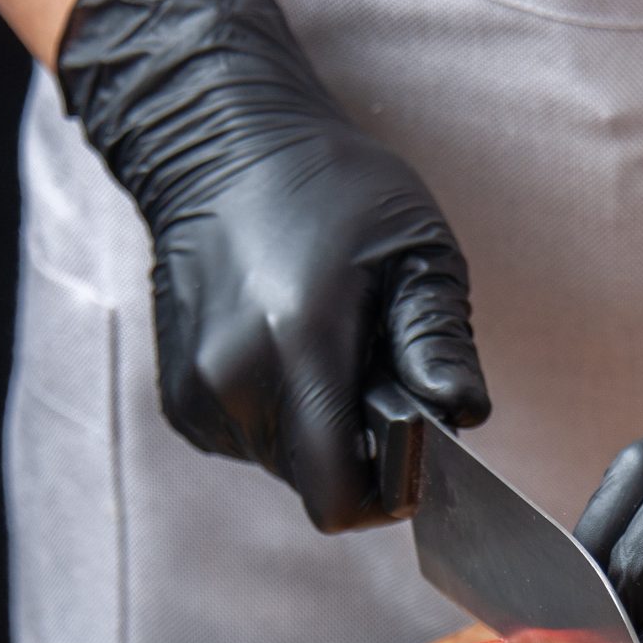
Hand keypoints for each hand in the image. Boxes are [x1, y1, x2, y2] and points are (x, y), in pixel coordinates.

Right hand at [58, 0, 486, 531]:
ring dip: (317, 429)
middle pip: (316, 483)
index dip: (388, 490)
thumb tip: (461, 412)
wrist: (218, 147)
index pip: (340, 496)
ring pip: (283, 465)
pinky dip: (278, 415)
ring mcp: (199, 394)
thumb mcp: (413, 248)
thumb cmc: (328, 187)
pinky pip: (247, 442)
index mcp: (299, 346)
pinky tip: (282, 348)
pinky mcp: (180, 399)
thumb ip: (438, 339)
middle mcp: (235, 381)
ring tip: (324, 348)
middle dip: (356, 447)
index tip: (410, 445)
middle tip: (370, 370)